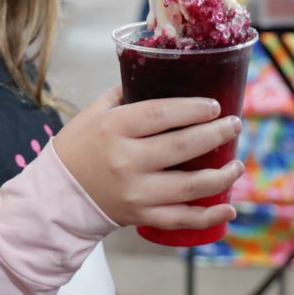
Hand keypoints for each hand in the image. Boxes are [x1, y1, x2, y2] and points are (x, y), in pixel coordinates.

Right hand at [52, 86, 244, 230]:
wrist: (56, 196)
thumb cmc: (78, 148)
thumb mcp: (92, 113)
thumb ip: (124, 94)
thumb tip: (158, 75)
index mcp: (113, 129)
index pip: (161, 114)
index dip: (193, 108)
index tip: (215, 106)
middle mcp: (125, 161)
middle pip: (182, 147)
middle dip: (216, 135)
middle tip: (235, 125)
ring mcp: (135, 193)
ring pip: (189, 186)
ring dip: (221, 175)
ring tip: (238, 164)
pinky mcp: (141, 217)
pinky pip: (180, 219)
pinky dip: (208, 216)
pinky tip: (229, 209)